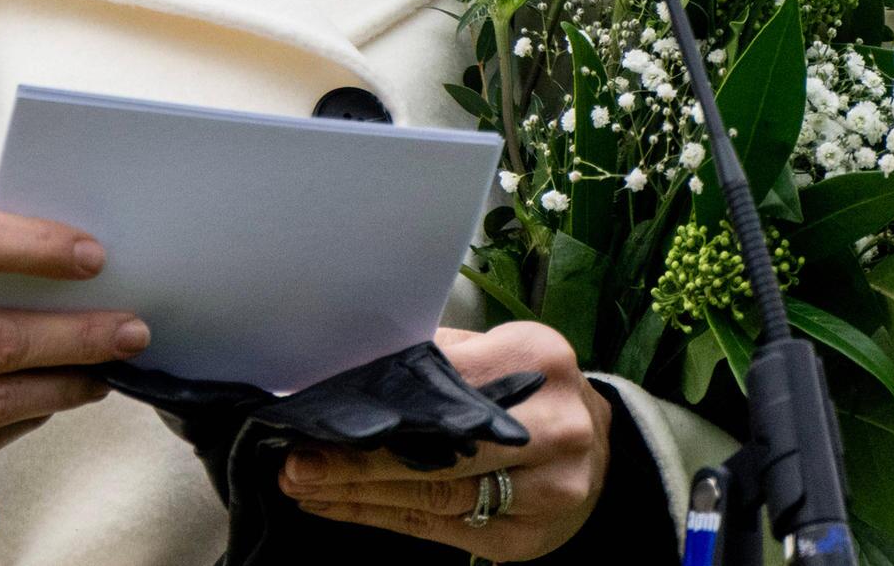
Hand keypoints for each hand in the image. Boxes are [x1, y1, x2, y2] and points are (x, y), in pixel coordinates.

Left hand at [278, 322, 612, 557]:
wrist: (597, 451)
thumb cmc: (529, 392)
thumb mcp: (497, 353)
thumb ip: (437, 357)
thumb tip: (349, 365)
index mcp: (539, 361)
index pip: (444, 384)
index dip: (378, 400)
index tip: (320, 405)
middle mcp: (554, 428)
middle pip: (440, 450)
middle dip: (358, 460)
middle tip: (296, 461)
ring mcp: (547, 492)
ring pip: (434, 496)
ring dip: (358, 493)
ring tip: (303, 483)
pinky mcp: (526, 540)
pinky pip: (439, 531)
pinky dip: (381, 517)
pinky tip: (338, 505)